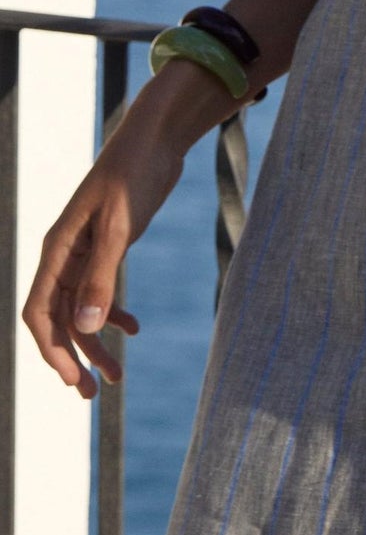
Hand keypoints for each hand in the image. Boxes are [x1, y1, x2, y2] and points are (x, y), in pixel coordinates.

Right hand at [22, 117, 183, 398]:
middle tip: (93, 394)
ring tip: (117, 376)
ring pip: (80, 310)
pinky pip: (100, 291)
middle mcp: (65, 255)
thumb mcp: (119, 226)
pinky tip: (134, 328)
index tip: (73, 379)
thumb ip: (101, 275)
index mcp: (57, 250)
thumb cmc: (133, 175)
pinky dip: (113, 313)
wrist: (156, 140)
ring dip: (95, 342)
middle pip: (59, 318)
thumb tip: (83, 328)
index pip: (40, 312)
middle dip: (73, 357)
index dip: (51, 349)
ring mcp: (86, 252)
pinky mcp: (108, 247)